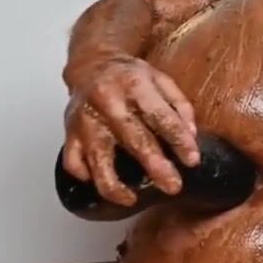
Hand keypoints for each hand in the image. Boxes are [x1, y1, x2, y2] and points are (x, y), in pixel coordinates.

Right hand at [61, 57, 198, 206]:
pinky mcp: (70, 132)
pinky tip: (101, 182)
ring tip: (130, 199)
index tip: (192, 160)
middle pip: (133, 139)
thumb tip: (190, 136)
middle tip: (173, 186)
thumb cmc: (130, 76)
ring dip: (114, 184)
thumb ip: (179, 106)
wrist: (92, 63)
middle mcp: (108, 102)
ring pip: (97, 158)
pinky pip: (74, 161)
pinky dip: (86, 176)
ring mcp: (86, 119)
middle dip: (155, 166)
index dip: (178, 140)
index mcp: (135, 85)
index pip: (160, 116)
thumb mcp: (162, 80)